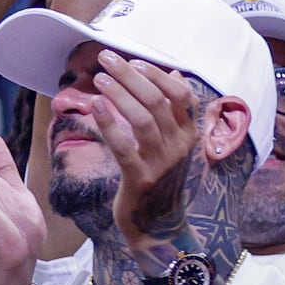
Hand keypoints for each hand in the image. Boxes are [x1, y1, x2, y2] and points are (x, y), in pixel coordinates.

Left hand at [88, 51, 203, 257]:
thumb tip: (176, 73)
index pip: (182, 95)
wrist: (159, 226)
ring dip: (119, 94)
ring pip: (143, 119)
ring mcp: (161, 164)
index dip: (158, 74)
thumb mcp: (174, 142)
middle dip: (130, 76)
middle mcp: (179, 146)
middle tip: (106, 58)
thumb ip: (174, 110)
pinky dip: (109, 124)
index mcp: (188, 135)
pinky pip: (124, 147)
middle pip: (158, 101)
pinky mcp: (141, 179)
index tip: (134, 60)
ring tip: (99, 78)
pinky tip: (96, 106)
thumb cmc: (162, 177)